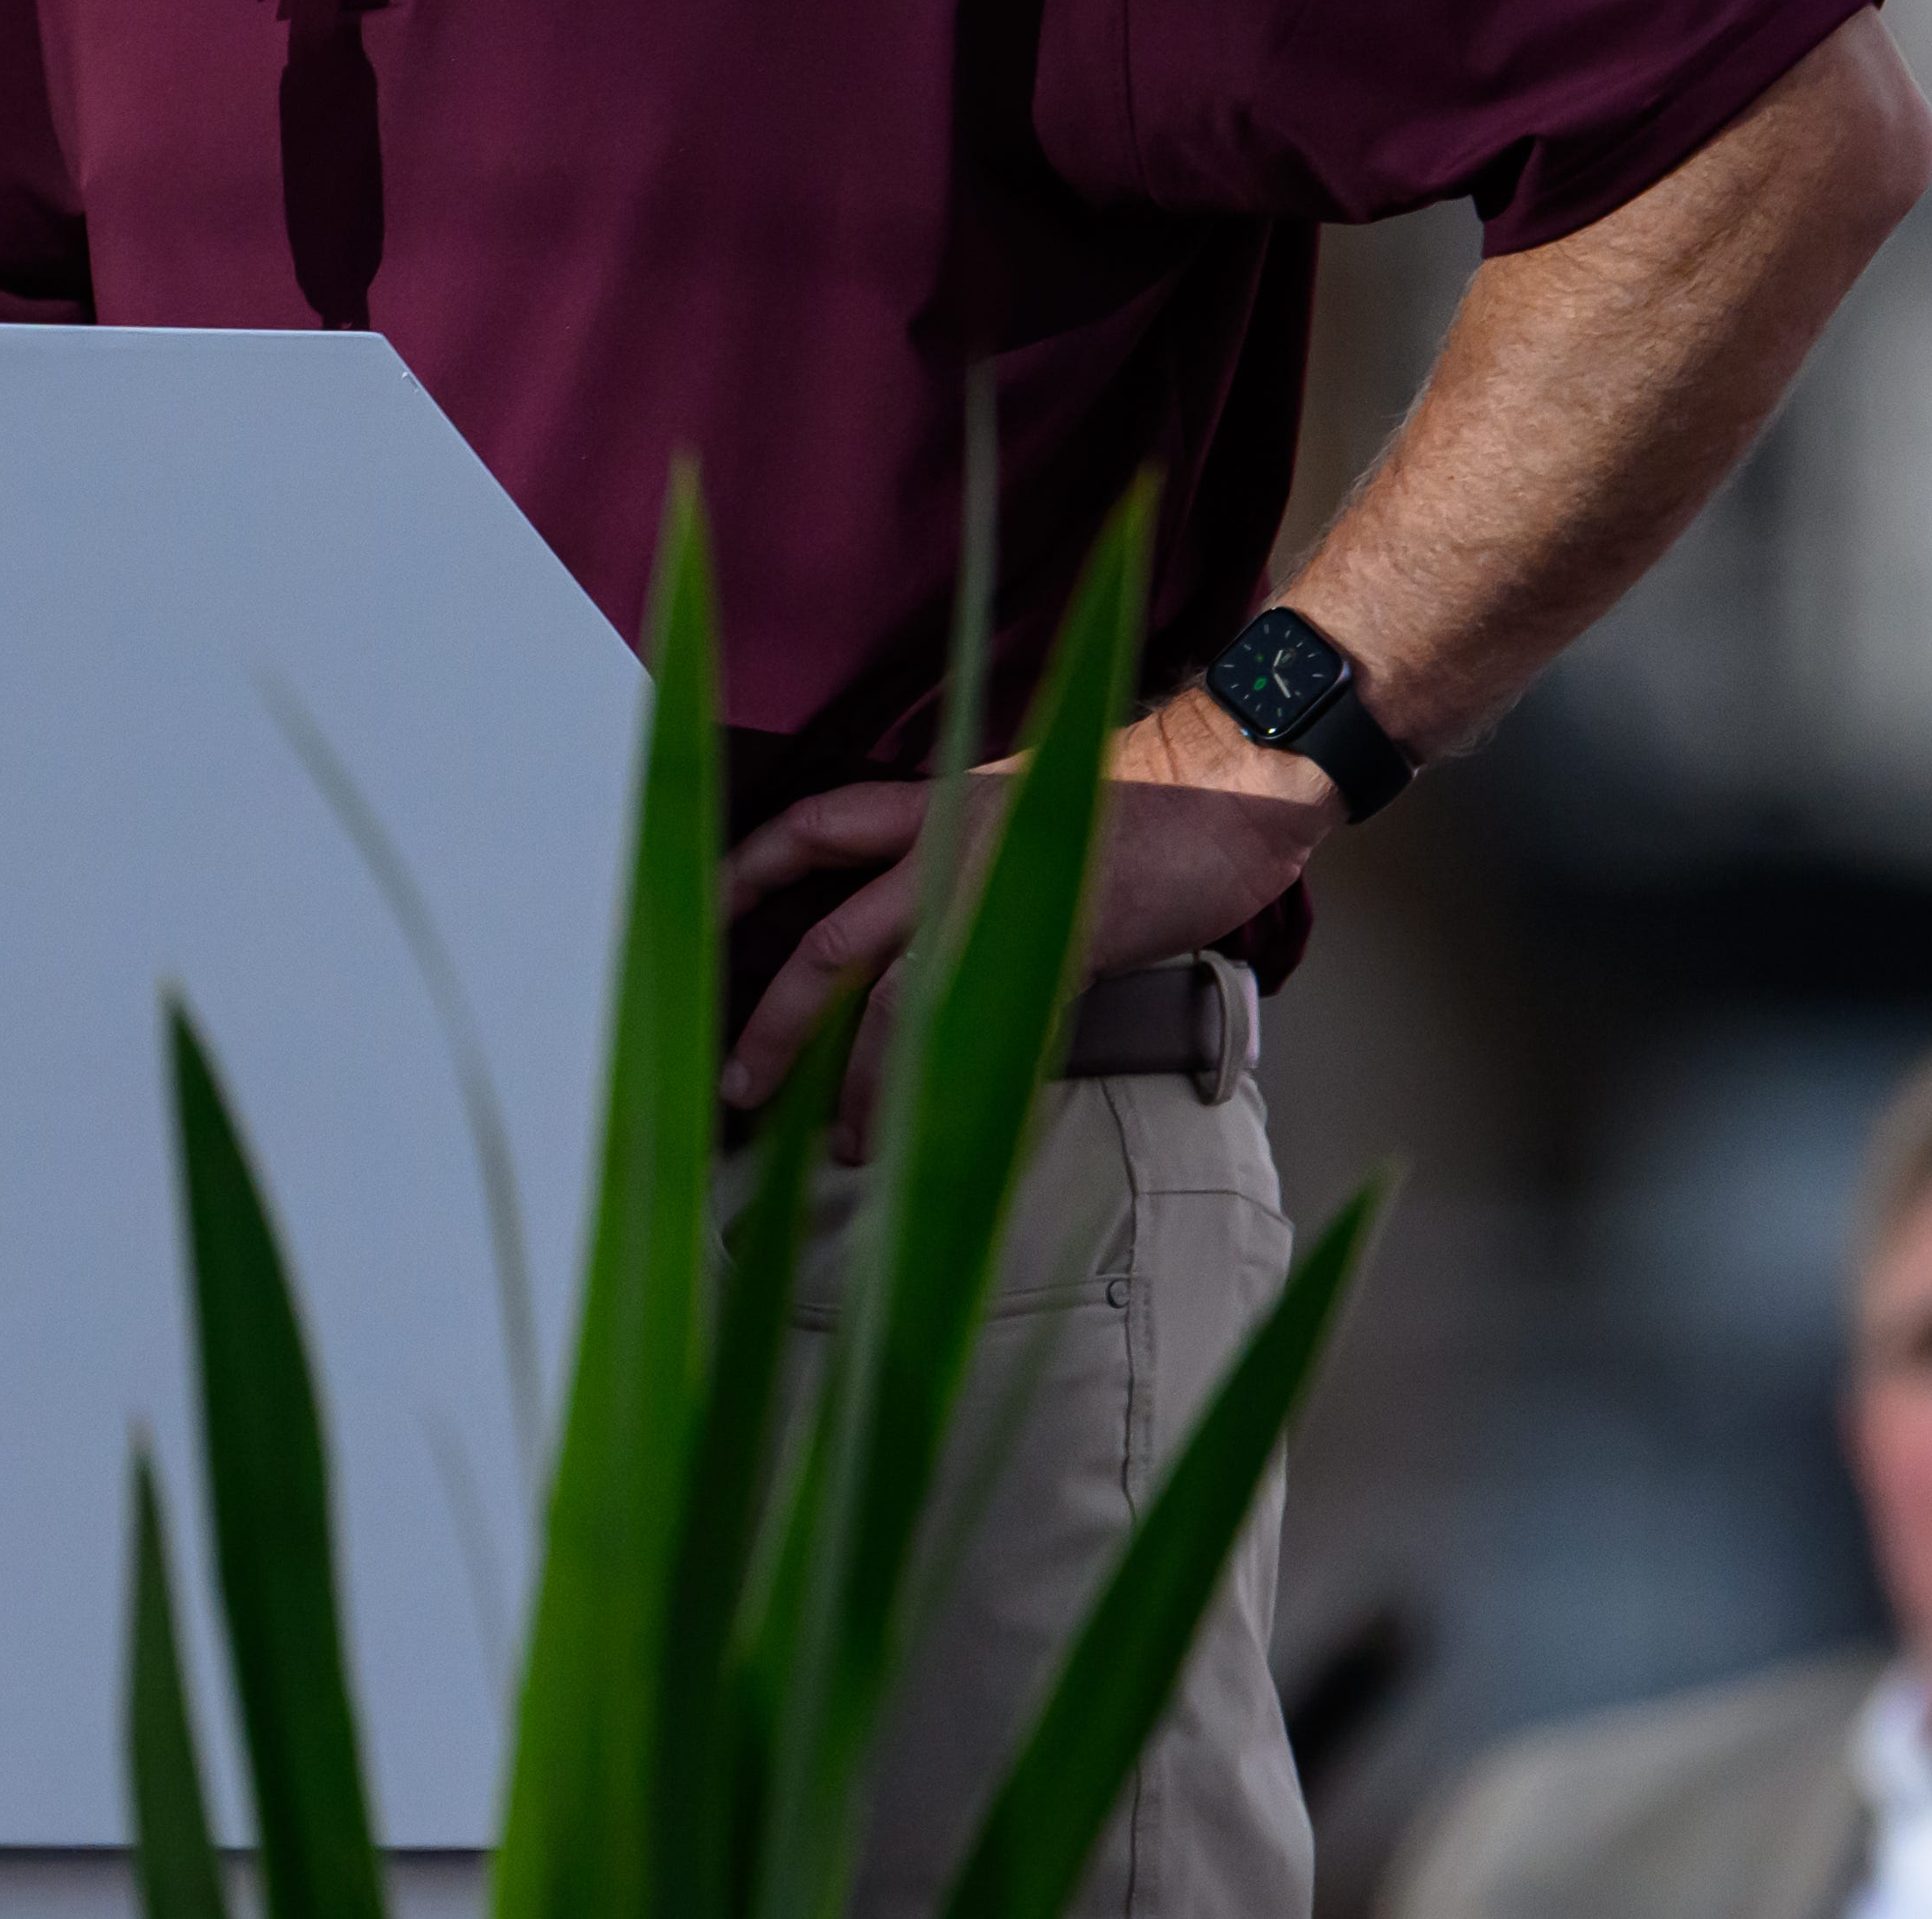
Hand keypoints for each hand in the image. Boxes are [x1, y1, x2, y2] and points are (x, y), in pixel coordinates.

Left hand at [718, 689, 1337, 1156]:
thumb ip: (955, 861)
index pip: (808, 830)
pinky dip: (952, 1087)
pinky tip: (936, 1135)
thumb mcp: (1020, 807)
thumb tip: (908, 940)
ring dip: (860, 1081)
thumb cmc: (1140, 801)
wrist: (1235, 785)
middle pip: (828, 941)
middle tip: (740, 1083)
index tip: (696, 919)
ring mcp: (999, 901)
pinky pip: (985, 1030)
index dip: (744, 872)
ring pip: (893, 1001)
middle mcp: (948, 847)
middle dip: (777, 1020)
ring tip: (846, 1145)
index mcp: (934, 805)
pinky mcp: (1060, 952)